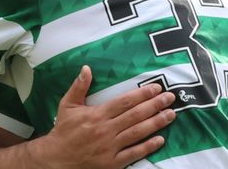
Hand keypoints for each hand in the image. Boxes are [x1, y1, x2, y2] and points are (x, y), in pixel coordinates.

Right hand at [31, 66, 175, 168]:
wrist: (56, 158)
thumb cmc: (64, 131)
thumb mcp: (68, 105)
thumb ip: (79, 87)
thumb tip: (86, 68)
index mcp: (97, 115)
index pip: (124, 102)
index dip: (142, 94)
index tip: (156, 88)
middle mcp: (106, 130)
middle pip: (135, 115)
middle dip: (155, 105)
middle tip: (170, 98)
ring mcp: (110, 147)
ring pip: (138, 133)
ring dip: (156, 123)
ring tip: (171, 115)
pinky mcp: (112, 162)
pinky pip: (133, 154)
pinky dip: (148, 147)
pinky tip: (160, 139)